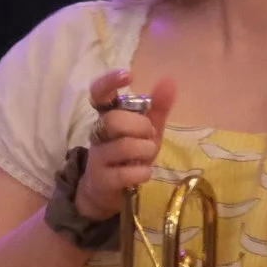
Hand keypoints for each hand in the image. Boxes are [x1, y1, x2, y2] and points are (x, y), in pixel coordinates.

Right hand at [77, 70, 176, 221]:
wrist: (107, 191)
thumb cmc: (129, 154)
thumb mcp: (146, 131)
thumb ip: (157, 108)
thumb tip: (169, 80)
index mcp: (107, 117)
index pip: (98, 94)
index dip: (109, 82)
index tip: (128, 75)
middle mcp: (98, 134)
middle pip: (113, 120)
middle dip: (139, 126)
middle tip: (148, 134)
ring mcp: (97, 158)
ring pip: (121, 146)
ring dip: (144, 149)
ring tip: (147, 155)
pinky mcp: (102, 180)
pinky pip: (125, 173)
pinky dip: (141, 172)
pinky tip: (143, 172)